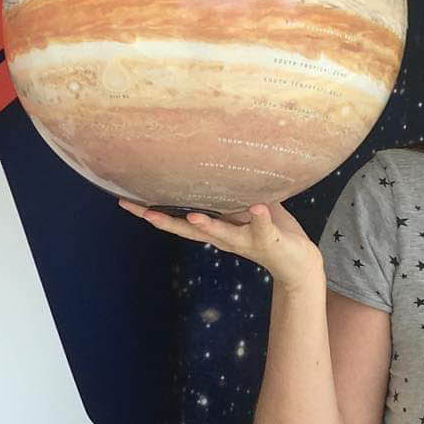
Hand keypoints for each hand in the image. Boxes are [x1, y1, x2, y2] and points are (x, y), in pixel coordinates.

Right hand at [116, 195, 323, 287]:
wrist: (298, 262)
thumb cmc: (270, 229)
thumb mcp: (245, 206)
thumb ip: (230, 190)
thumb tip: (214, 161)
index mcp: (214, 228)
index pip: (177, 220)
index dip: (151, 212)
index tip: (125, 201)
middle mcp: (224, 237)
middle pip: (188, 230)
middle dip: (165, 221)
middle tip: (141, 211)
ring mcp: (245, 239)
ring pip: (222, 233)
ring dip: (208, 225)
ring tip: (193, 216)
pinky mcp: (269, 240)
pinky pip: (264, 227)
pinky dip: (260, 218)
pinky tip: (257, 207)